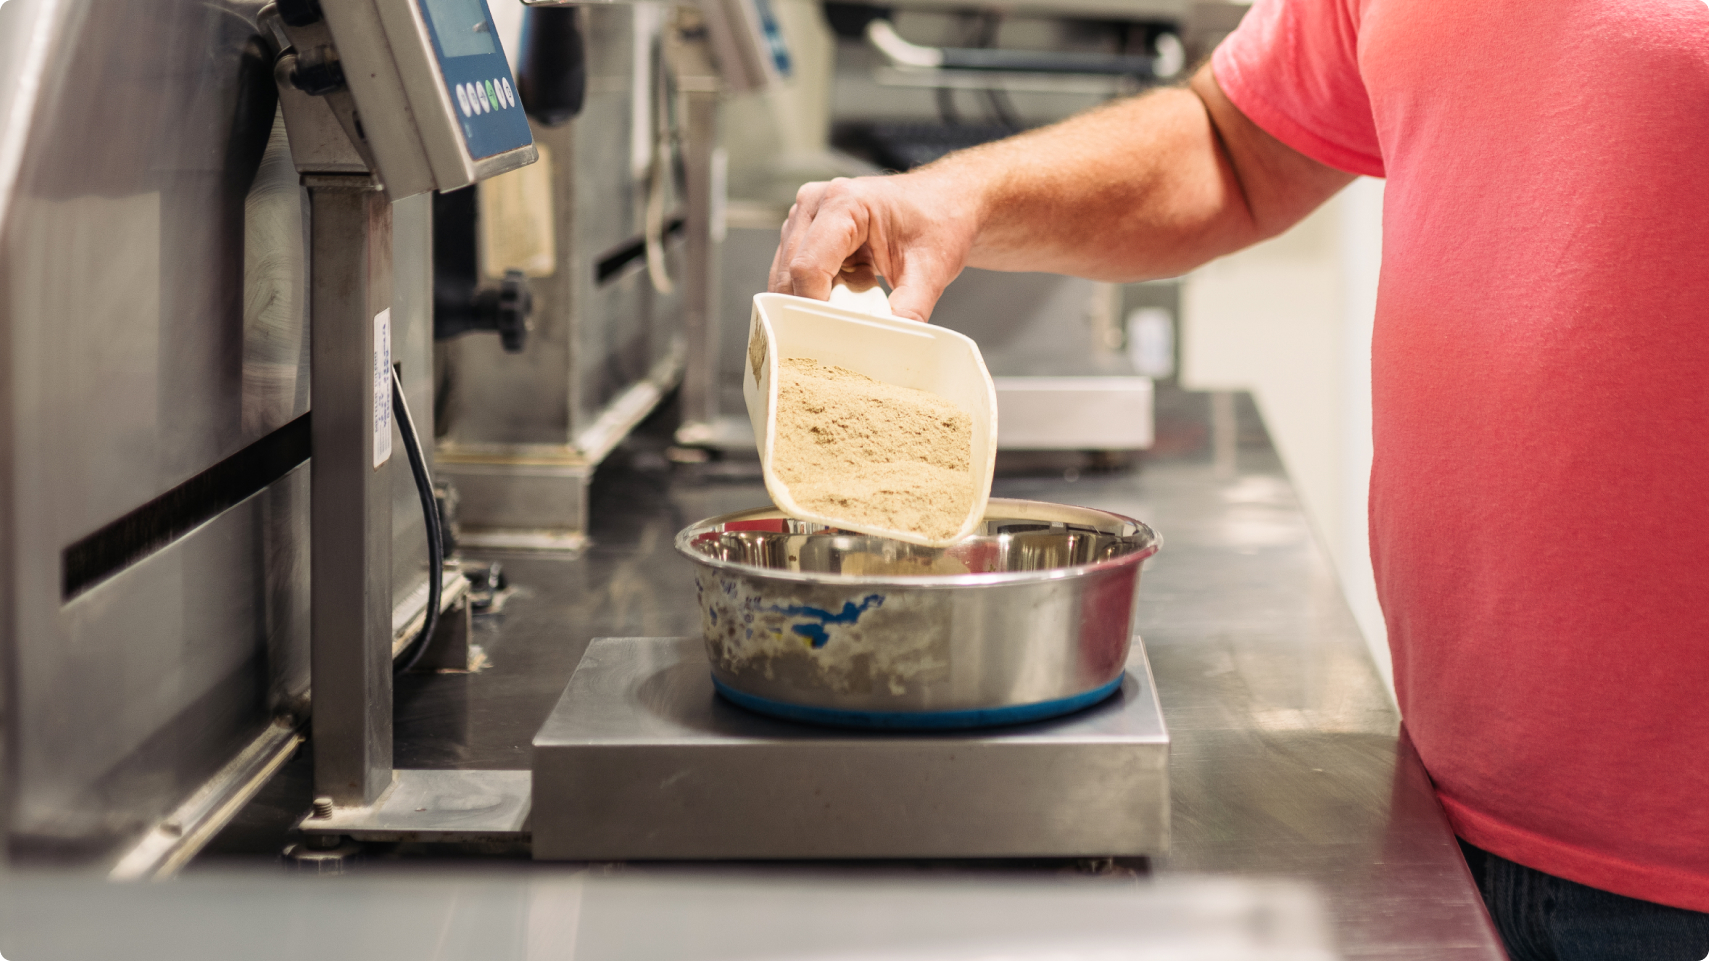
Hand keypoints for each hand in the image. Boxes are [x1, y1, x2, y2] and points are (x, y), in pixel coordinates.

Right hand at [768, 172, 980, 322]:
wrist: (945, 204)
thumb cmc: (939, 223)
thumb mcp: (931, 270)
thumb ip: (910, 309)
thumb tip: (889, 346)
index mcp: (844, 202)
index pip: (808, 267)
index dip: (816, 308)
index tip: (835, 338)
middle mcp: (815, 204)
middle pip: (790, 275)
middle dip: (810, 311)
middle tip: (839, 340)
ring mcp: (805, 218)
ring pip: (787, 278)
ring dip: (812, 303)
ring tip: (850, 313)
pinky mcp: (804, 234)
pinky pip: (795, 276)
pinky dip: (817, 296)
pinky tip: (847, 298)